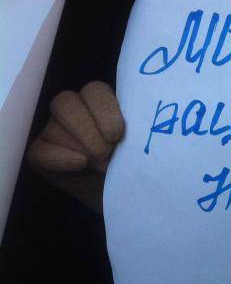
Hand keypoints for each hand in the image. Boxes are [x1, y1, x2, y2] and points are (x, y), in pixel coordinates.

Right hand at [27, 82, 123, 212]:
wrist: (125, 192)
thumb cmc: (134, 165)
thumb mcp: (138, 146)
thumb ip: (133, 132)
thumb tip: (125, 135)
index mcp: (102, 102)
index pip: (94, 90)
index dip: (104, 110)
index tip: (118, 135)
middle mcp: (75, 111)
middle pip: (66, 102)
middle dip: (88, 130)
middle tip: (107, 153)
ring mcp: (54, 130)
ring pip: (53, 127)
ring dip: (80, 147)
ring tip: (101, 165)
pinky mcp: (41, 154)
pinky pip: (39, 151)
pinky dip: (59, 158)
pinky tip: (80, 165)